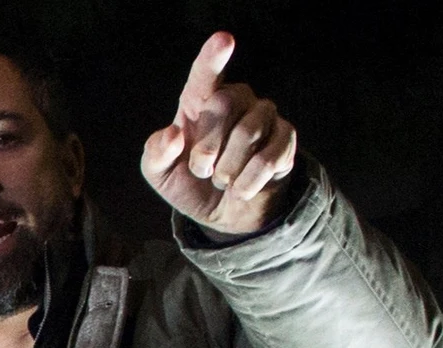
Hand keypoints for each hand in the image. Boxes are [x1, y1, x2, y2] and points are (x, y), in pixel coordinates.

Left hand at [141, 32, 298, 237]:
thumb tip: (172, 134)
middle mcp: (234, 99)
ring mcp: (263, 115)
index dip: (213, 57)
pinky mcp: (285, 137)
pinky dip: (248, 181)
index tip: (224, 41)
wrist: (224, 212)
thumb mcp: (160, 174)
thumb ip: (156, 154)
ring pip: (249, 131)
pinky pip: (270, 157)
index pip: (205, 74)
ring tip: (222, 180)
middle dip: (207, 146)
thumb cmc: (190, 183)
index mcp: (199, 101)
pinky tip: (241, 189)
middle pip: (224, 104)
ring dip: (228, 168)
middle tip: (202, 170)